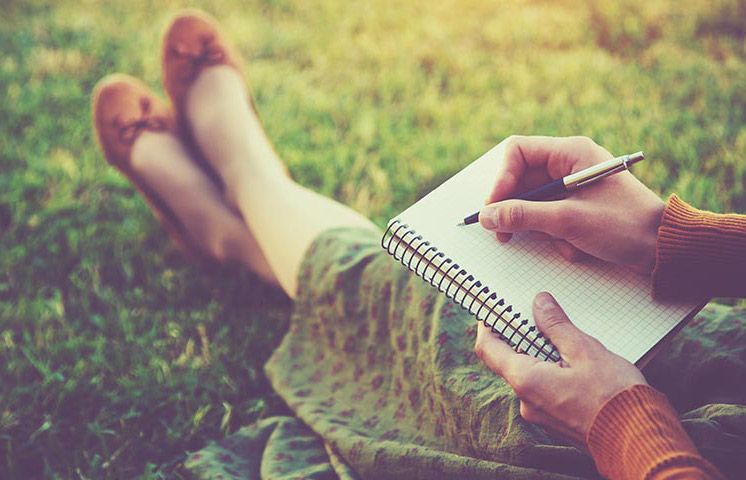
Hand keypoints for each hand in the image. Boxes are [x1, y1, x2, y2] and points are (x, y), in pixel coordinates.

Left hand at [474, 292, 646, 443]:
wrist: (639, 440)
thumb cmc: (614, 397)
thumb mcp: (585, 350)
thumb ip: (556, 326)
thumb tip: (539, 303)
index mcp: (525, 381)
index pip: (488, 349)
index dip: (488, 326)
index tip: (495, 310)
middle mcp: (526, 400)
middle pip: (509, 360)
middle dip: (521, 337)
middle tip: (536, 315)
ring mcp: (539, 413)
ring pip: (530, 374)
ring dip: (540, 355)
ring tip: (563, 337)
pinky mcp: (555, 420)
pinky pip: (544, 389)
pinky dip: (552, 371)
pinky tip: (574, 361)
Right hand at [480, 136, 664, 273]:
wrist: (664, 249)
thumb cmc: (624, 225)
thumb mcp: (567, 221)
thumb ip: (522, 216)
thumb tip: (486, 216)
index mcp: (570, 152)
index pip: (517, 152)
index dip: (500, 179)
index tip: (493, 208)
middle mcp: (569, 164)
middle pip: (521, 181)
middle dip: (516, 210)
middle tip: (503, 235)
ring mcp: (573, 187)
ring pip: (533, 205)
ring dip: (541, 229)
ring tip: (561, 242)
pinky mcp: (577, 208)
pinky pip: (549, 219)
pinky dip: (556, 237)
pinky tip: (576, 248)